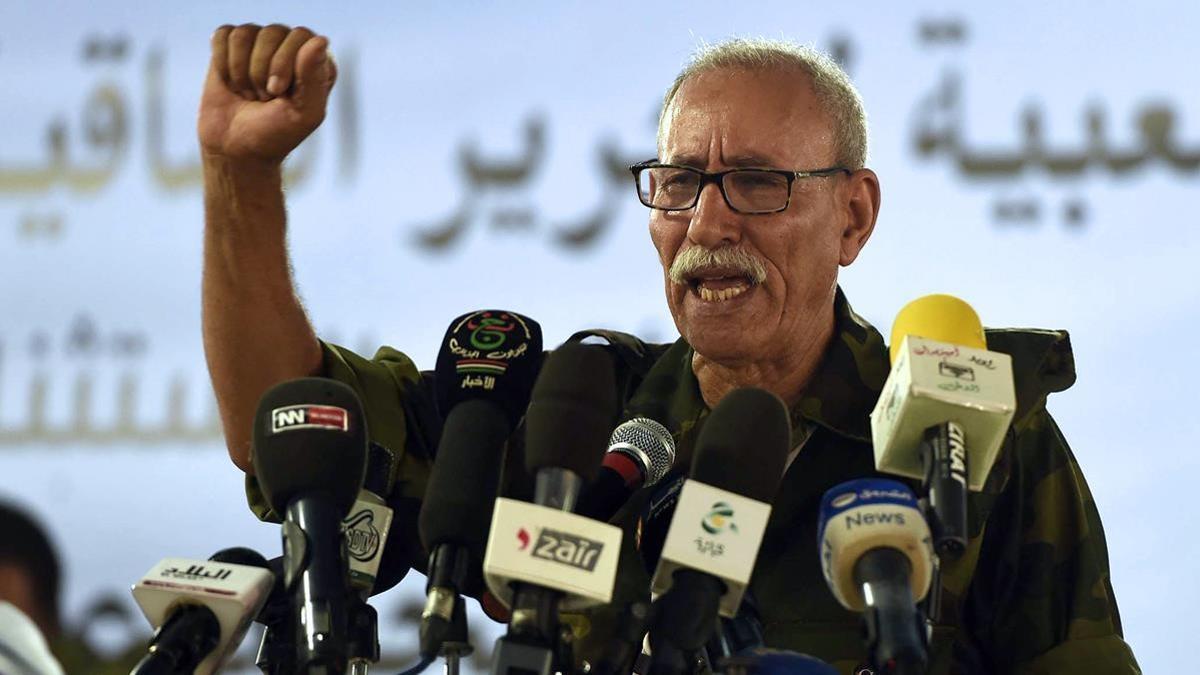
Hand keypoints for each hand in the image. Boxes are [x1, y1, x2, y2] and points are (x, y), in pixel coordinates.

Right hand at [198, 24, 336, 162]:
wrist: (236, 148)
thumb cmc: (275, 134)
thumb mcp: (304, 114)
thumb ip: (314, 78)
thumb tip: (320, 40)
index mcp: (317, 62)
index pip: (302, 37)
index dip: (284, 63)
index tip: (278, 93)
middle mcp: (291, 47)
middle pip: (273, 32)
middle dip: (260, 72)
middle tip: (264, 97)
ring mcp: (261, 45)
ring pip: (245, 34)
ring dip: (241, 72)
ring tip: (249, 94)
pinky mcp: (232, 47)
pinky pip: (224, 35)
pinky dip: (223, 64)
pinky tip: (231, 84)